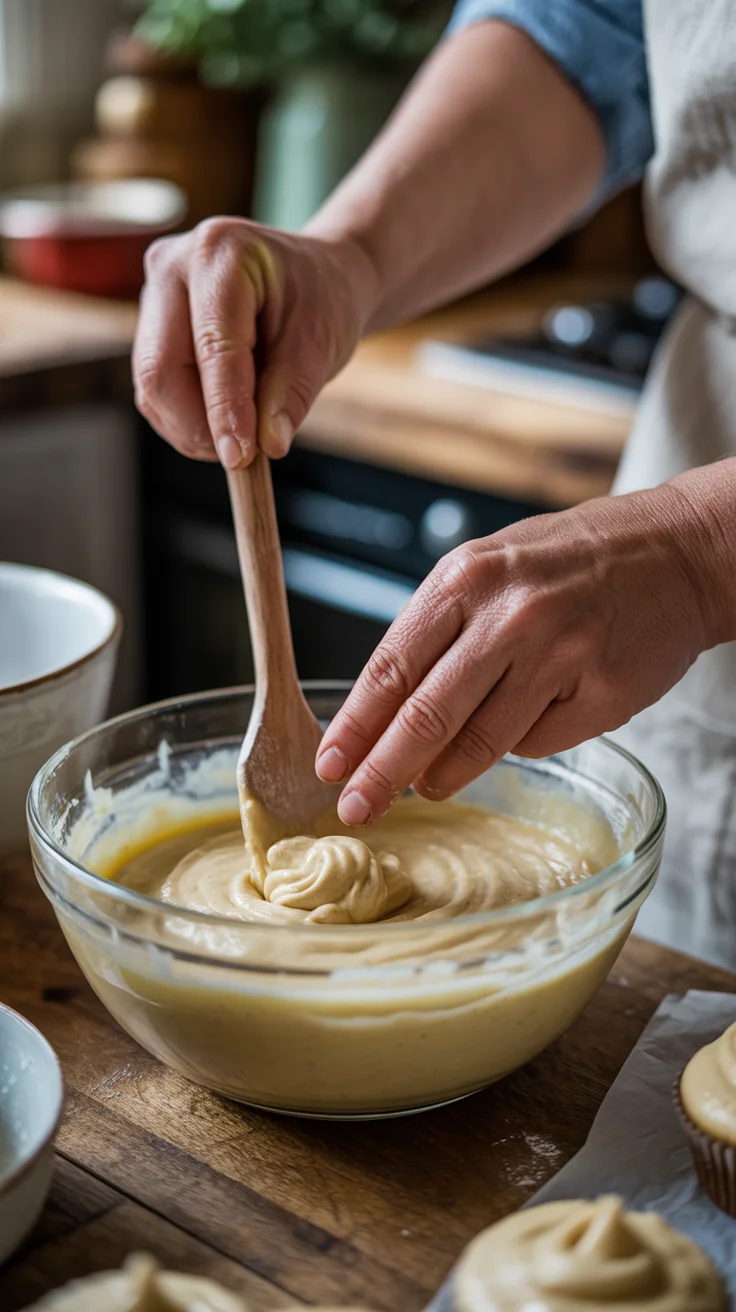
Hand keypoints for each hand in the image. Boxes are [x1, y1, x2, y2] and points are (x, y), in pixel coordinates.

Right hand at [133, 218, 375, 467]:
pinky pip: (155, 391)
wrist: (313, 278)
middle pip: (160, 369)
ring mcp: (154, 296)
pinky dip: (187, 420)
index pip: (213, 345)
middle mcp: (172, 267)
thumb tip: (268, 445)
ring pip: (152, 388)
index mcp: (220, 253)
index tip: (240, 457)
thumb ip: (293, 392)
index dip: (224, 407)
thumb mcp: (322, 341)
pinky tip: (224, 421)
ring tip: (243, 436)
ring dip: (193, 428)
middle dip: (199, 426)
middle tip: (242, 457)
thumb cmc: (321, 300)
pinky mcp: (151, 328)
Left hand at [316, 480, 722, 825]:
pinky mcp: (604, 695)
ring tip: (427, 786)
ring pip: (481, 742)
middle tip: (355, 808)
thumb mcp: (490, 569)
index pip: (392, 666)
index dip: (355, 725)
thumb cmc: (570, 563)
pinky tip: (529, 720)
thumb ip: (440, 634)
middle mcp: (511, 616)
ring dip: (443, 774)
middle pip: (426, 715)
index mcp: (467, 579)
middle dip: (381, 772)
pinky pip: (539, 743)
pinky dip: (520, 744)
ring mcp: (561, 656)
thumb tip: (386, 717)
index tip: (329, 765)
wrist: (677, 553)